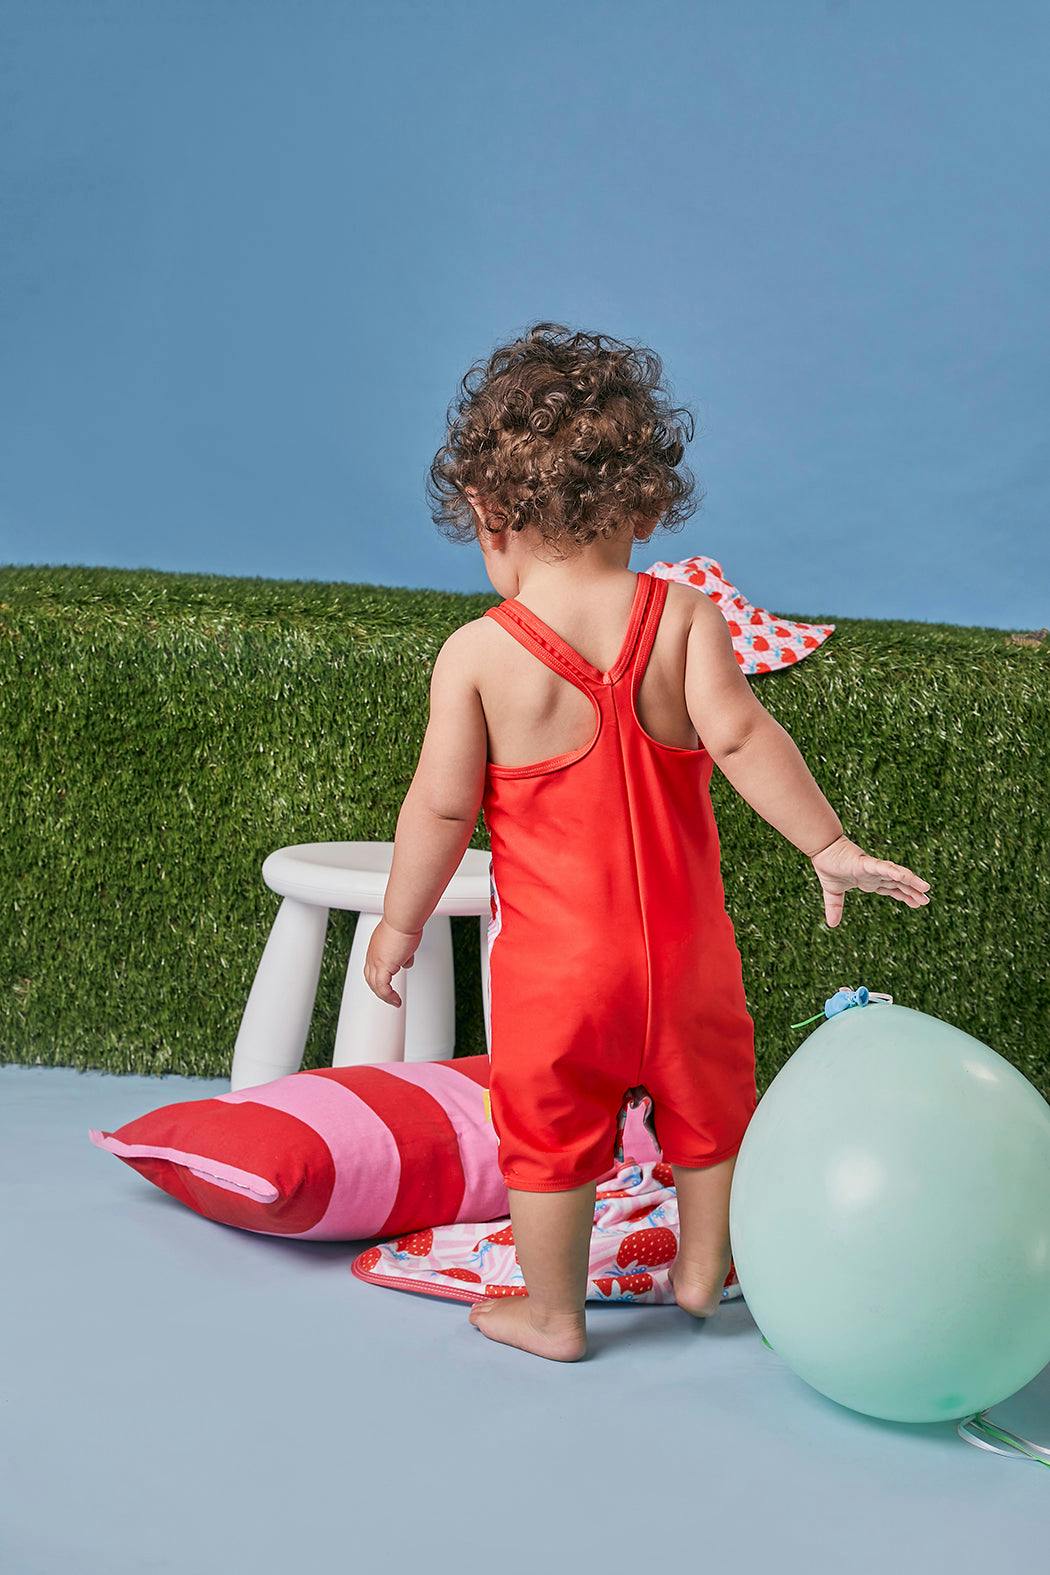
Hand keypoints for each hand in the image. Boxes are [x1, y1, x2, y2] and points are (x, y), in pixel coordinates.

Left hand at [363, 918, 422, 1006]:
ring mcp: (376, 961)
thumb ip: (403, 951)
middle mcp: (373, 955)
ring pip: (375, 985)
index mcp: (375, 948)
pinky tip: (396, 1000)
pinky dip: (389, 997)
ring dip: (384, 996)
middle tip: (388, 996)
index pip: (372, 967)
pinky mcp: (383, 967)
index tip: (386, 984)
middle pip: (370, 978)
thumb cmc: (404, 922)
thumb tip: (406, 960)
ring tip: (393, 1002)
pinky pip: (383, 988)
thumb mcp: (403, 940)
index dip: (378, 977)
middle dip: (378, 989)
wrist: (402, 918)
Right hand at [809, 834, 930, 928]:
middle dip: (913, 891)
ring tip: (925, 888)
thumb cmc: (828, 866)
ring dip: (911, 881)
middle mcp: (875, 875)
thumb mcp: (833, 893)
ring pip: (896, 875)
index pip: (892, 890)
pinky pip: (883, 867)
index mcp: (870, 881)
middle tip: (926, 900)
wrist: (821, 850)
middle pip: (899, 884)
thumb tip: (831, 925)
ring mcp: (872, 868)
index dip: (905, 896)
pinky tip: (905, 877)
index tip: (918, 903)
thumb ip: (834, 908)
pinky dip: (894, 871)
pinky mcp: (866, 863)